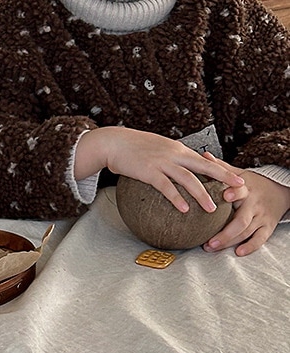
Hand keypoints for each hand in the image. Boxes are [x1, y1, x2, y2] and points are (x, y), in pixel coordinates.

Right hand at [76, 128, 245, 212]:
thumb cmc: (133, 147)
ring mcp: (162, 162)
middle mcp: (174, 154)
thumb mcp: (157, 148)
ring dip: (202, 194)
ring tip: (212, 208)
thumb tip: (180, 173)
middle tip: (239, 188)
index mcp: (178, 149)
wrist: (113, 142)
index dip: (222, 168)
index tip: (237, 177)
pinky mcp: (149, 171)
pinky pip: (166, 187)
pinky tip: (184, 209)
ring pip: (188, 179)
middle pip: (204, 166)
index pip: (205, 160)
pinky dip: (176, 198)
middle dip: (224, 177)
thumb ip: (171, 158)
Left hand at [204, 171, 289, 255]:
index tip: (225, 196)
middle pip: (241, 220)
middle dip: (225, 232)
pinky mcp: (267, 227)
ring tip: (212, 247)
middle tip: (208, 242)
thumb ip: (221, 168)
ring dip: (230, 242)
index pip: (241, 190)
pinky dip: (250, 246)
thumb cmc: (253, 183)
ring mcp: (261, 217)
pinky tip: (238, 252)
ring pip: (247, 232)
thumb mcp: (239, 173)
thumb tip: (203, 156)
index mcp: (246, 189)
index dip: (234, 193)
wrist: (280, 190)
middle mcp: (254, 204)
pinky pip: (260, 239)